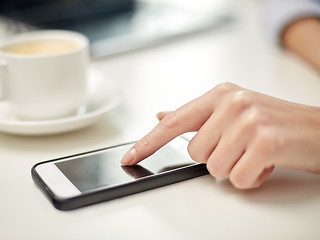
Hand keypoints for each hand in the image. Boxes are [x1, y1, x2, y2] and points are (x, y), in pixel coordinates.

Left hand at [121, 83, 319, 188]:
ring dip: (235, 168)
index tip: (129, 157)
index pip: (173, 122)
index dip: (147, 143)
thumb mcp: (232, 111)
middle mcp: (232, 102)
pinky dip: (252, 178)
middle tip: (242, 147)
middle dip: (217, 157)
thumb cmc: (275, 122)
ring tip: (254, 154)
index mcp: (220, 94)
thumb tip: (161, 114)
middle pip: (195, 152)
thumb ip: (195, 115)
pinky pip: (237, 179)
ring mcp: (248, 121)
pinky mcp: (264, 142)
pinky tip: (266, 163)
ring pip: (214, 168)